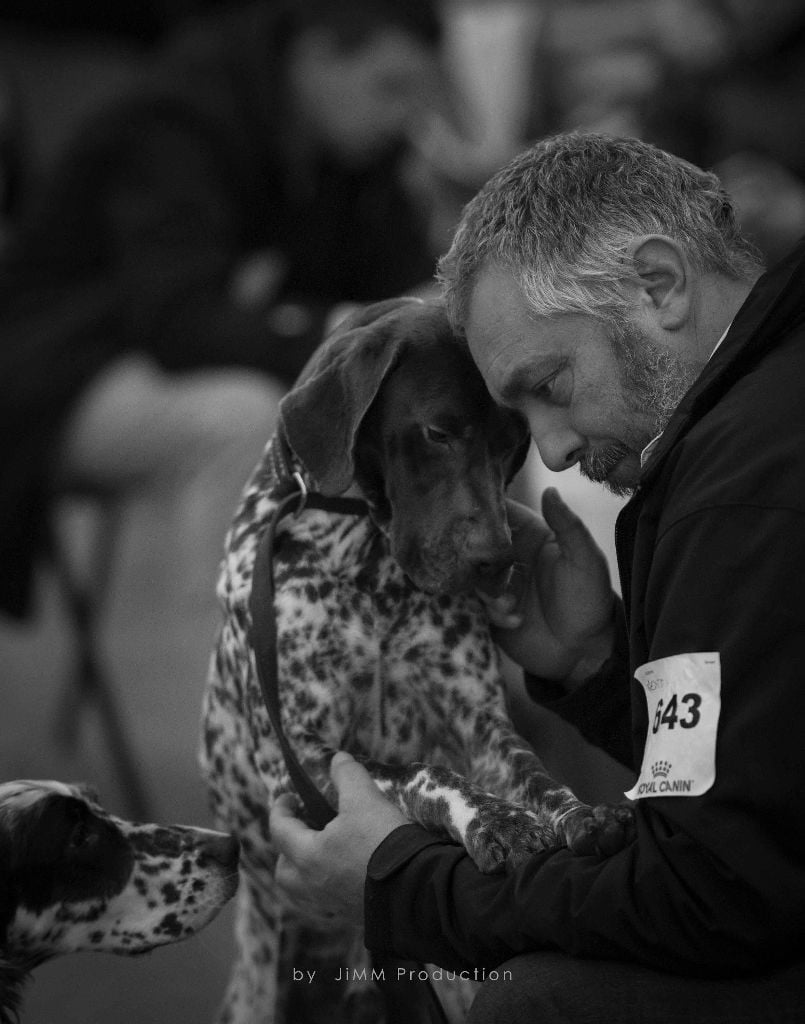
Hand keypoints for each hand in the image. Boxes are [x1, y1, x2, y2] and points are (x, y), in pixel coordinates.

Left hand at [271, 752, 406, 925]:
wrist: (416, 889)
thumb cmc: (381, 841)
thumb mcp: (364, 798)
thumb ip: (347, 775)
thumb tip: (338, 759)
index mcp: (308, 856)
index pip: (280, 830)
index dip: (280, 809)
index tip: (288, 797)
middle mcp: (313, 885)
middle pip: (284, 871)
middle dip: (287, 849)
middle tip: (303, 830)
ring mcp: (332, 906)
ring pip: (304, 892)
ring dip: (305, 872)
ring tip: (323, 853)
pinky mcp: (353, 917)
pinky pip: (328, 904)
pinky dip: (328, 888)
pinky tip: (346, 874)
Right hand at [478, 489, 615, 683]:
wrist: (584, 653)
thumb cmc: (590, 600)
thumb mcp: (585, 560)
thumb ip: (568, 525)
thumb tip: (550, 489)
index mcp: (530, 536)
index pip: (502, 513)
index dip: (486, 510)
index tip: (474, 514)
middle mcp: (510, 556)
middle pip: (477, 542)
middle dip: (477, 555)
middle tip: (491, 569)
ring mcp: (498, 584)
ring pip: (473, 574)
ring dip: (488, 589)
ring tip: (511, 604)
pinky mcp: (489, 610)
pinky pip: (474, 604)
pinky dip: (492, 612)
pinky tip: (516, 621)